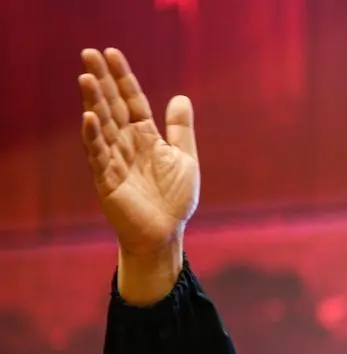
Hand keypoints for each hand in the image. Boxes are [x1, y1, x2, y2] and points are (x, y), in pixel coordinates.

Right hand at [78, 48, 198, 302]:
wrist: (166, 232)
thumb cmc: (175, 198)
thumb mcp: (184, 159)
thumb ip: (181, 130)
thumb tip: (181, 96)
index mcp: (145, 136)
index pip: (132, 101)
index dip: (123, 78)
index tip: (112, 53)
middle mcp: (126, 144)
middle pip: (111, 106)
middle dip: (102, 81)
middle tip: (88, 53)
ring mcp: (114, 160)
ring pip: (102, 125)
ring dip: (94, 102)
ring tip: (87, 77)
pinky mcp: (107, 179)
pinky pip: (99, 155)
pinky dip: (94, 136)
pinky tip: (90, 118)